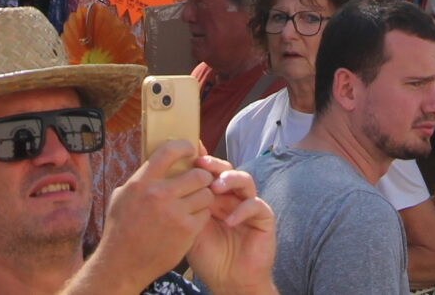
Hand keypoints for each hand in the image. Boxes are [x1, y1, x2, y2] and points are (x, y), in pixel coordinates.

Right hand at [93, 140, 216, 284]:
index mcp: (142, 182)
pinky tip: (192, 218)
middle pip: (197, 174)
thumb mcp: (122, 196)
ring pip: (206, 194)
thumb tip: (158, 162)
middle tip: (200, 180)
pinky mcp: (186, 231)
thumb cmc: (120, 229)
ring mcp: (175, 214)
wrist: (123, 264)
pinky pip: (205, 214)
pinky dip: (201, 215)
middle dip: (202, 176)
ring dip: (204, 195)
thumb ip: (141, 179)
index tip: (190, 149)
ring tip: (197, 200)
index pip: (169, 151)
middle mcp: (160, 195)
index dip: (184, 146)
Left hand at [185, 159, 277, 294]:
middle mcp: (232, 197)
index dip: (202, 160)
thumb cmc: (208, 257)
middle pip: (227, 170)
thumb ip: (187, 206)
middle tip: (200, 164)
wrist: (229, 282)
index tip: (189, 152)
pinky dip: (242, 210)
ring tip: (215, 188)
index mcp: (215, 197)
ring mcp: (248, 205)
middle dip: (214, 165)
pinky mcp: (263, 217)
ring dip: (229, 180)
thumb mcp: (191, 229)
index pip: (210, 172)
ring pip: (244, 180)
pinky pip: (255, 205)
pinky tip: (228, 221)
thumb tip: (170, 183)